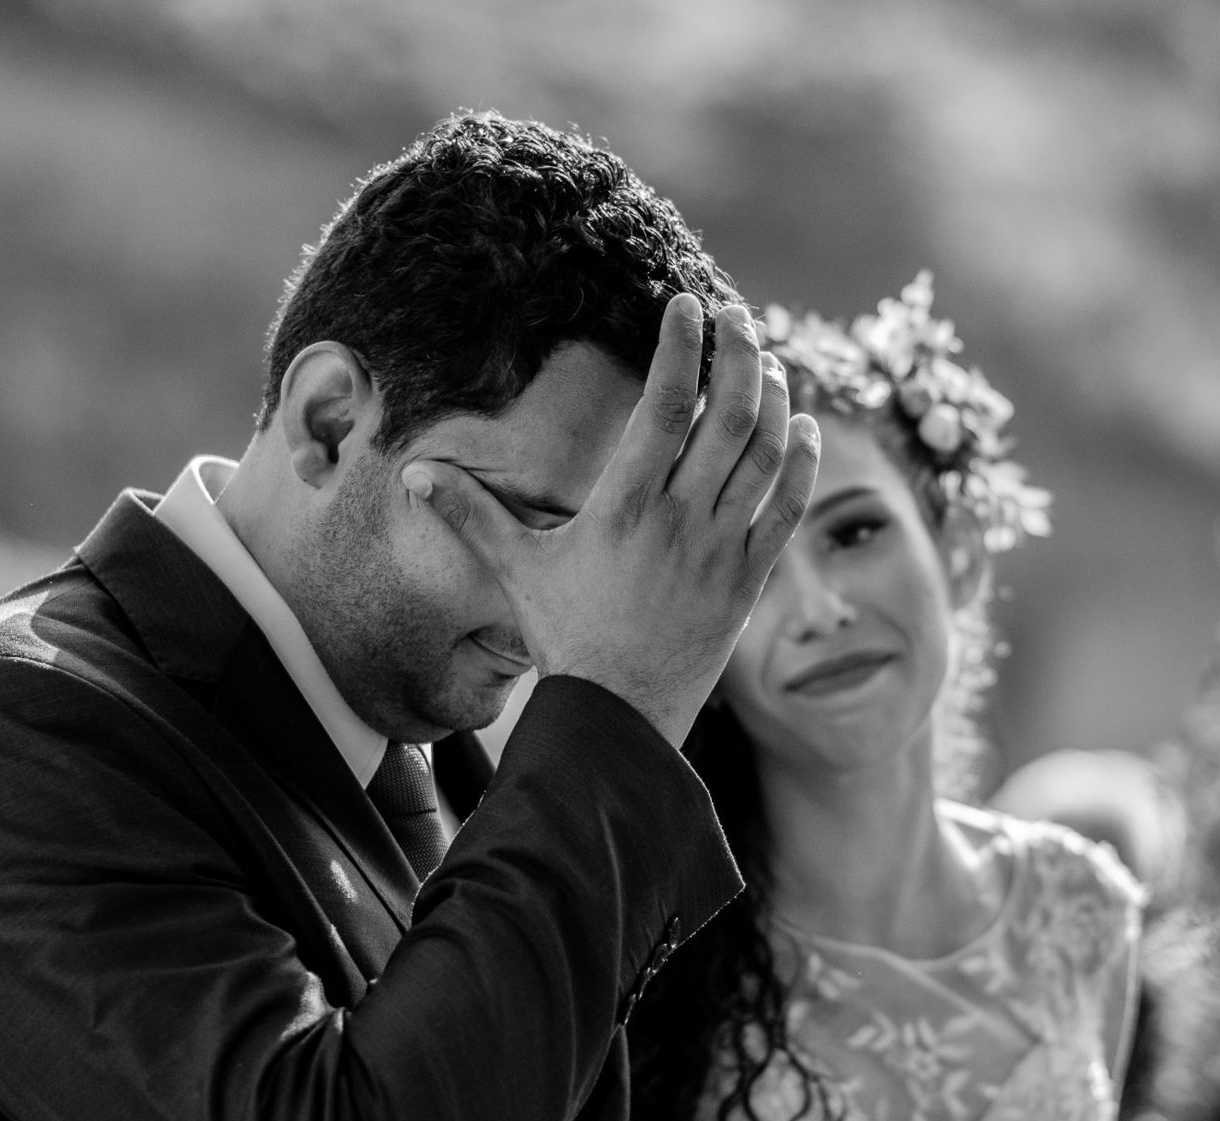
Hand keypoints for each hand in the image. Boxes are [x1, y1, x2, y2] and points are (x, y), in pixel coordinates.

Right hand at [402, 296, 819, 745]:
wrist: (618, 717)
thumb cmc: (566, 640)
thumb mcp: (517, 570)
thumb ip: (470, 514)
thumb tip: (412, 473)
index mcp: (623, 506)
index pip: (664, 404)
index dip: (679, 347)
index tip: (684, 304)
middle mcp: (680, 520)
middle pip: (729, 415)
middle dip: (740, 354)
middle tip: (736, 318)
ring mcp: (722, 550)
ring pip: (765, 454)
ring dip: (776, 400)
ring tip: (768, 364)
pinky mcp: (749, 580)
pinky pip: (788, 509)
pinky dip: (803, 463)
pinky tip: (807, 428)